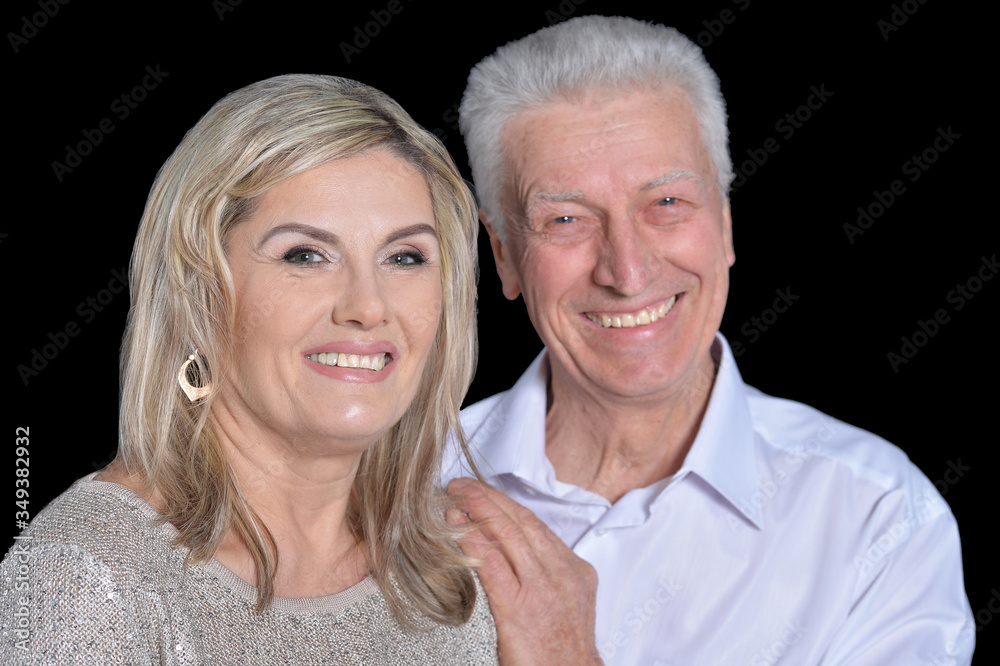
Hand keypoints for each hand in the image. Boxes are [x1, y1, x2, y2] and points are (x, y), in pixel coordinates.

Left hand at [446, 478, 602, 665]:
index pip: (535, 524)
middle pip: (520, 521)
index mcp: (574, 569)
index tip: (484, 492)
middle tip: (463, 484)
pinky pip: (492, 565)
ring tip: (456, 495)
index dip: (505, 504)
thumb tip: (511, 551)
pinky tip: (456, 528)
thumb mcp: (567, 602)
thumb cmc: (563, 650)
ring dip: (477, 509)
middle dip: (488, 497)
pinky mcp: (519, 608)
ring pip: (507, 535)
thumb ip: (547, 574)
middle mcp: (560, 573)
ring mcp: (541, 590)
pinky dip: (472, 542)